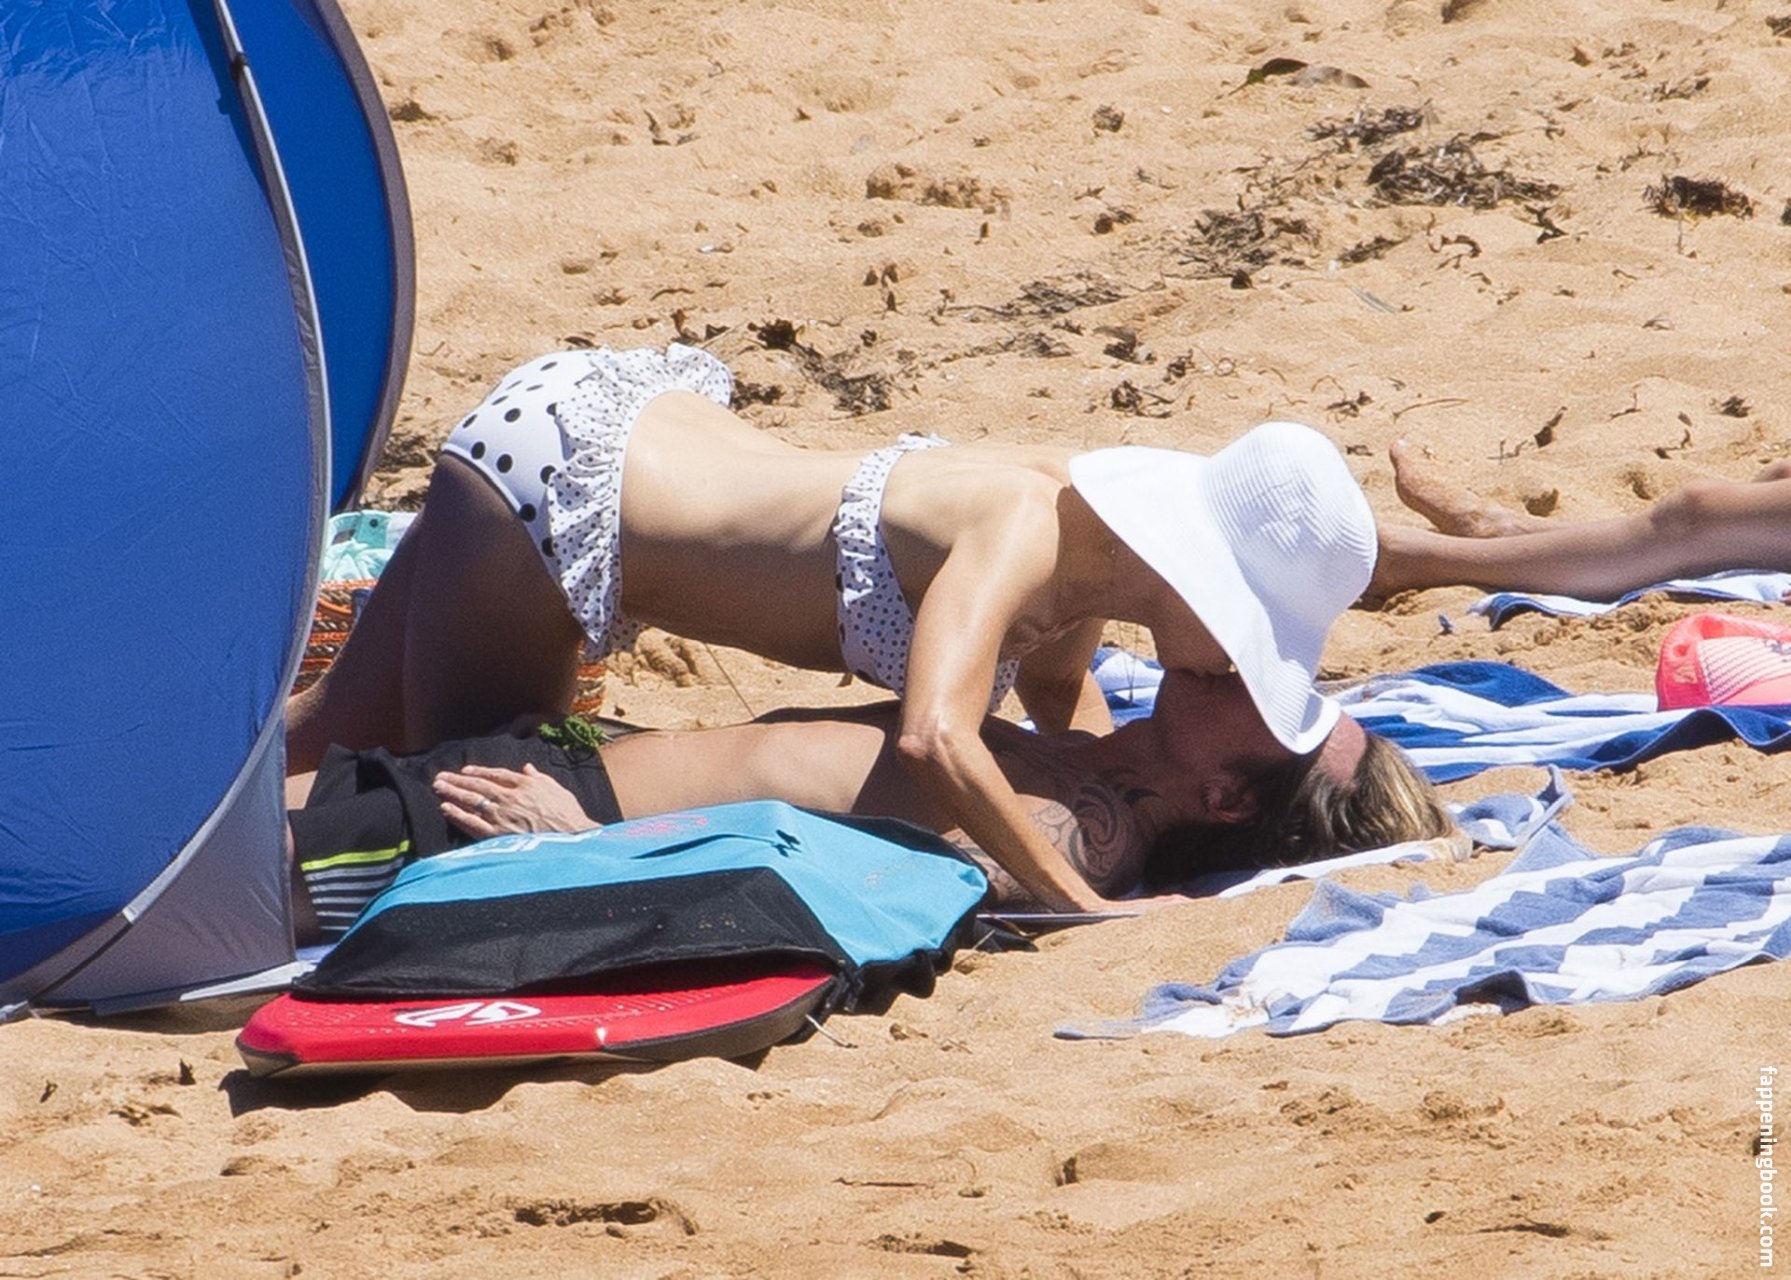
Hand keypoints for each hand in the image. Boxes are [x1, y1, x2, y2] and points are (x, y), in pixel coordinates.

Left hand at [433, 764, 600, 837]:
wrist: (572, 839)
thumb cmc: (570, 816)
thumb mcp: (559, 791)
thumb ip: (541, 778)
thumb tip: (528, 768)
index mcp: (526, 785)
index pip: (497, 774)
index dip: (480, 772)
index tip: (466, 770)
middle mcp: (510, 797)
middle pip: (479, 786)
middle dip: (458, 780)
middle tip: (441, 776)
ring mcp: (502, 816)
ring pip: (472, 801)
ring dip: (453, 793)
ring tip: (438, 787)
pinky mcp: (498, 834)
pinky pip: (473, 823)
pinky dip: (458, 815)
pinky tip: (445, 808)